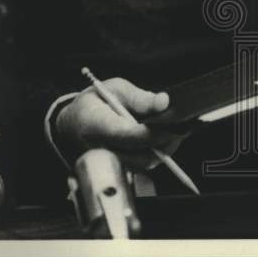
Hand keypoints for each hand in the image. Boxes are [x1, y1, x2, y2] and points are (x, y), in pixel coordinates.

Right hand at [56, 77, 183, 169]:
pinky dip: (158, 152)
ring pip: (145, 163)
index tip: (173, 124)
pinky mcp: (119, 168)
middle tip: (184, 126)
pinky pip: (144, 164)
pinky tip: (167, 137)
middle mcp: (101, 149)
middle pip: (140, 154)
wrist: (73, 124)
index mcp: (94, 125)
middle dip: (165, 141)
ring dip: (165, 148)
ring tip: (178, 129)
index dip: (151, 132)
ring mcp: (110, 162)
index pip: (126, 134)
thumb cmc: (94, 103)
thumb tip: (163, 102)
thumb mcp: (114, 88)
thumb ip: (139, 97)